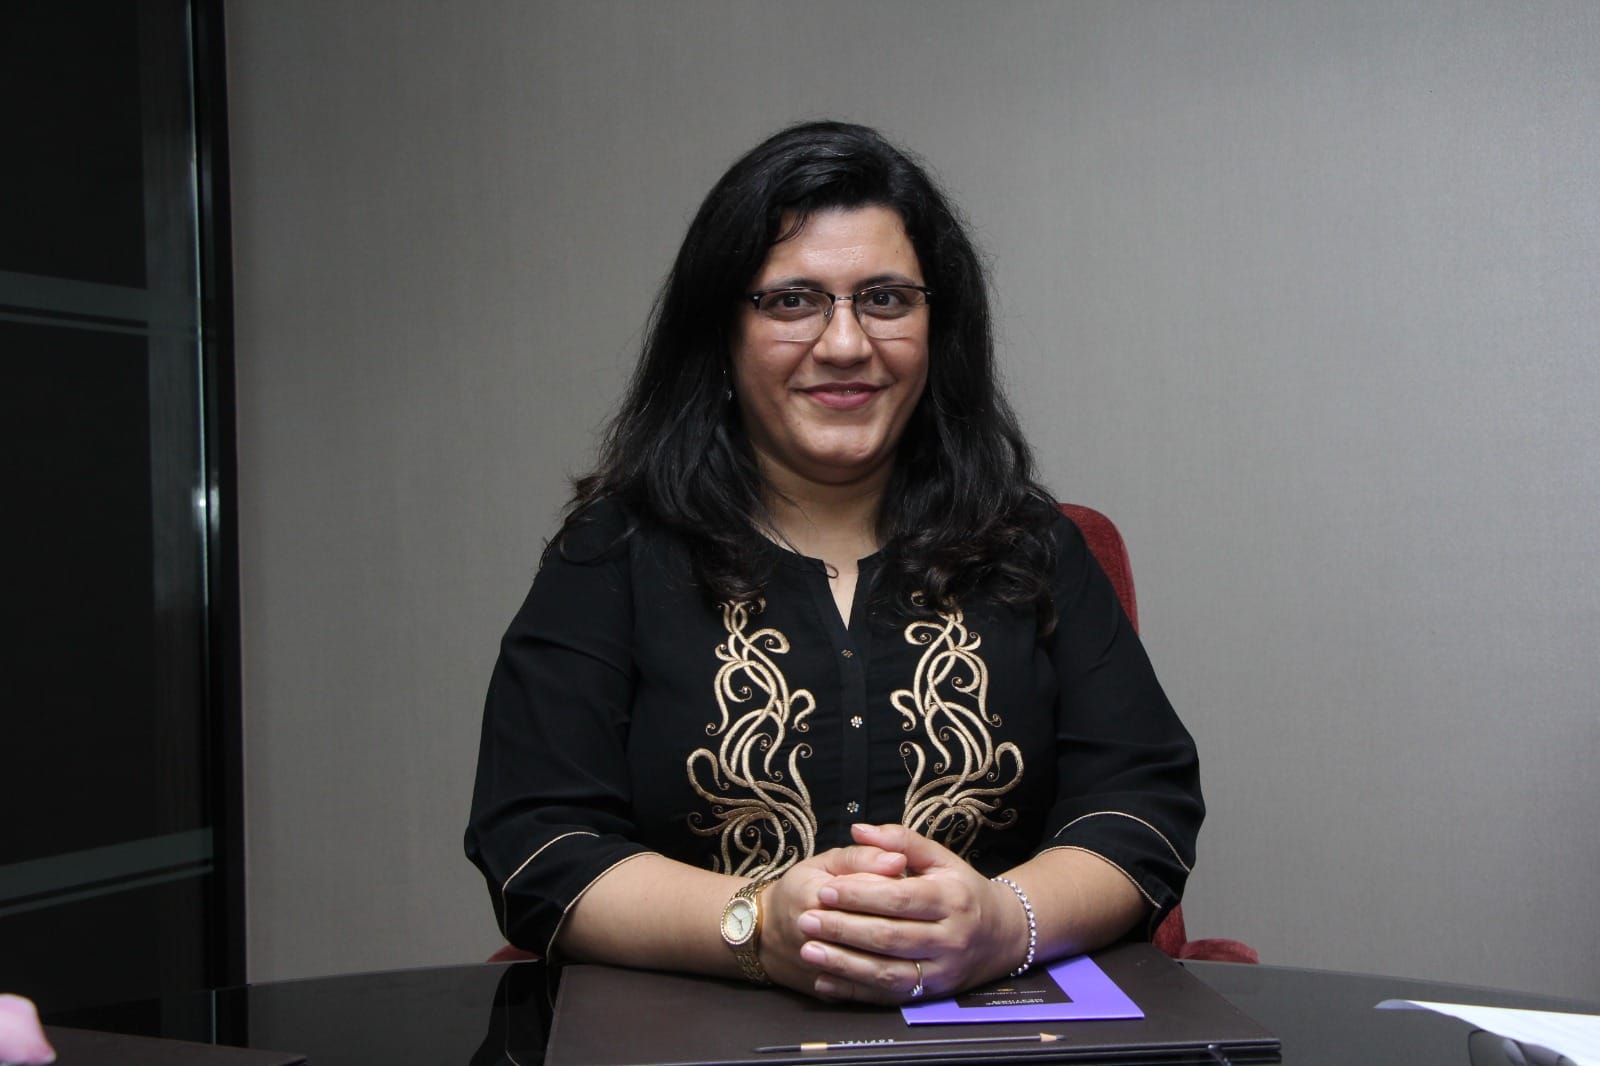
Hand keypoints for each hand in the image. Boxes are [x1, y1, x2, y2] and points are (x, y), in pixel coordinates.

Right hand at [753, 838, 907, 995]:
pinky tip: (904, 966)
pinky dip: (890, 980)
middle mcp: (814, 938)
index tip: (911, 881)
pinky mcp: (826, 992)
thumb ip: (862, 857)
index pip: (871, 894)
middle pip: (878, 933)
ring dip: (903, 954)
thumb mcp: (825, 863)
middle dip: (906, 922)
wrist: (762, 934)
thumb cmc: (799, 890)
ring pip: (875, 967)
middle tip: (922, 913)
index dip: (897, 888)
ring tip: (916, 937)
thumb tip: (899, 861)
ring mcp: (819, 969)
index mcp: (814, 897)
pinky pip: (865, 992)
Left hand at [794, 823, 1029, 1003]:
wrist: (1002, 936)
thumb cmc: (962, 890)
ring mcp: (942, 971)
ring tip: (809, 952)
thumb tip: (859, 829)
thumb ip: (900, 841)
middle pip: (890, 937)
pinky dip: (855, 991)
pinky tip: (826, 981)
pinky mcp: (932, 994)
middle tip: (806, 921)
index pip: (899, 897)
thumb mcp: (941, 859)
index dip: (860, 896)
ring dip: (844, 964)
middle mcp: (950, 938)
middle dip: (844, 929)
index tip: (825, 890)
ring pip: (888, 972)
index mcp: (951, 899)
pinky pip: (889, 996)